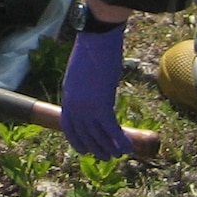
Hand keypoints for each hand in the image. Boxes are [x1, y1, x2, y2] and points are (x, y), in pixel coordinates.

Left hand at [60, 24, 135, 158]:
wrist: (96, 40)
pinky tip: (128, 147)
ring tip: (118, 155)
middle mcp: (74, 105)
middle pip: (84, 134)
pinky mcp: (101, 105)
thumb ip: (83, 89)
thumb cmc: (91, 52)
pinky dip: (120, 140)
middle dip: (95, 147)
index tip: (85, 150)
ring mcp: (86, 106)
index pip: (69, 125)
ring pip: (97, 135)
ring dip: (109, 148)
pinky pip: (111, 129)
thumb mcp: (81, 74)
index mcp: (68, 96)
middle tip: (106, 156)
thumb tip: (94, 98)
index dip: (77, 140)